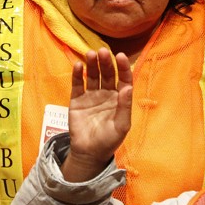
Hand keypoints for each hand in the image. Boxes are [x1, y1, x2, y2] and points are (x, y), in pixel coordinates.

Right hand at [61, 49, 132, 181]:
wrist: (89, 153)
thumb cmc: (109, 140)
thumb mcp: (121, 126)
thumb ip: (125, 106)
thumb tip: (128, 87)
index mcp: (120, 98)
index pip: (123, 78)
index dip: (123, 67)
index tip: (121, 56)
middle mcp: (106, 93)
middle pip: (107, 73)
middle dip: (106, 62)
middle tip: (102, 51)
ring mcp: (91, 95)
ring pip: (93, 75)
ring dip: (92, 64)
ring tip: (90, 54)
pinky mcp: (77, 99)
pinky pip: (78, 84)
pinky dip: (78, 75)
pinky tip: (79, 66)